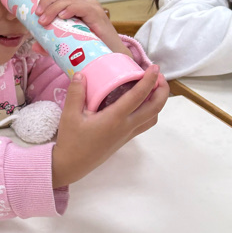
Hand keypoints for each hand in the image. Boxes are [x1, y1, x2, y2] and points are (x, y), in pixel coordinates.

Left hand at [35, 0, 127, 54]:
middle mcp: (84, 1)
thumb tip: (35, 46)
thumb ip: (49, 43)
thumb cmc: (89, 45)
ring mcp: (91, 7)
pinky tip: (62, 17)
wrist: (110, 54)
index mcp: (75, 3)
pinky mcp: (97, 15)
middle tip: (38, 14)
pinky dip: (69, 9)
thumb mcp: (64, 42)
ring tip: (44, 21)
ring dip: (53, 8)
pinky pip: (81, 7)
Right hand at [51, 66, 169, 187]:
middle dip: (162, 90)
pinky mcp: (125, 139)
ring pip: (153, 117)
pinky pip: (145, 124)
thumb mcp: (69, 116)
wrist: (72, 165)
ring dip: (158, 102)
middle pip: (155, 107)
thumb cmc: (71, 141)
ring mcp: (128, 134)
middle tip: (158, 76)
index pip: (138, 96)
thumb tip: (81, 74)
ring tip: (153, 89)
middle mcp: (126, 126)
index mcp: (115, 118)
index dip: (149, 80)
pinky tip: (140, 104)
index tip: (154, 67)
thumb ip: (76, 94)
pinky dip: (150, 111)